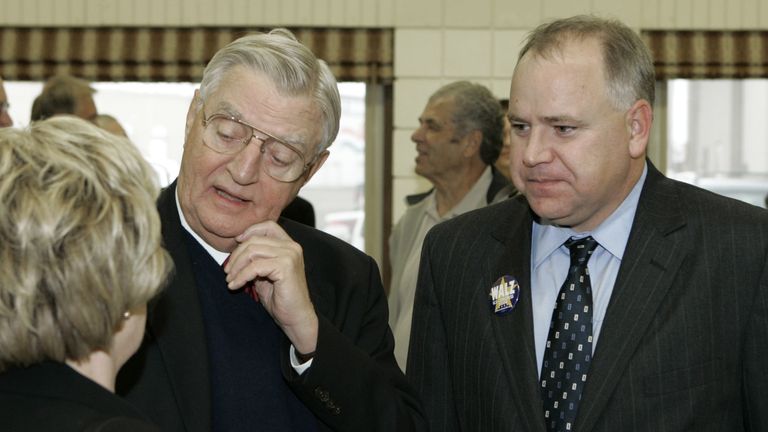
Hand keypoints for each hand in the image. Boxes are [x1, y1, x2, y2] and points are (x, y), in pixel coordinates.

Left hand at [223, 220, 317, 354]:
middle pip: (254, 240)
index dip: (249, 231)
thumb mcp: (265, 272)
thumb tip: (237, 246)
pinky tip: (235, 286)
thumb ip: (256, 258)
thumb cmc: (281, 297)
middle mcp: (292, 246)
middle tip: (227, 272)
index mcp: (289, 245)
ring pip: (252, 251)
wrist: (295, 317)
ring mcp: (290, 255)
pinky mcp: (285, 267)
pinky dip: (241, 276)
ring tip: (230, 280)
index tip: (236, 244)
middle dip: (236, 256)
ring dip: (236, 267)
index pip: (267, 226)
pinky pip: (254, 267)